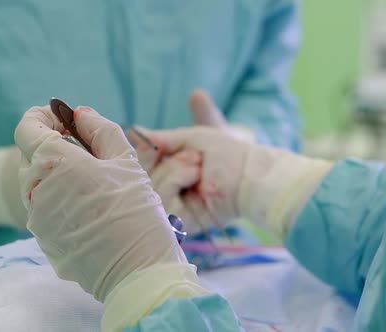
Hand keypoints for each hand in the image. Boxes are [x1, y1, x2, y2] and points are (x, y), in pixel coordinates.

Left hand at [14, 105, 187, 301]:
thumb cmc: (136, 211)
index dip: (45, 116)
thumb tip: (81, 114)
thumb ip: (100, 130)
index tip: (67, 120)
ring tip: (91, 184)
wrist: (137, 271)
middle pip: (31, 155)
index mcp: (53, 162)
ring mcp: (35, 217)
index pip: (27, 126)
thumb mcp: (126, 161)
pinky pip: (43, 208)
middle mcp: (34, 189)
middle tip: (87, 152)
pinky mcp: (42, 239)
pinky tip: (89, 210)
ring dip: (56, 175)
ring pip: (36, 183)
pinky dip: (59, 200)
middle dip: (54, 146)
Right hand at [129, 89, 254, 233]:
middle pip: (142, 176)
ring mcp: (174, 207)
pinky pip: (159, 197)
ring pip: (150, 185)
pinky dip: (175, 180)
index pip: (141, 166)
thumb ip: (163, 139)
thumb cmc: (227, 153)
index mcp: (171, 173)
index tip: (157, 145)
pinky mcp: (180, 220)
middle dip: (167, 159)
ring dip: (175, 168)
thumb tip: (135, 133)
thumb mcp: (191, 138)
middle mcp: (169, 192)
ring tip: (198, 166)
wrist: (249, 169)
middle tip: (195, 156)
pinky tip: (196, 179)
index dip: (145, 153)